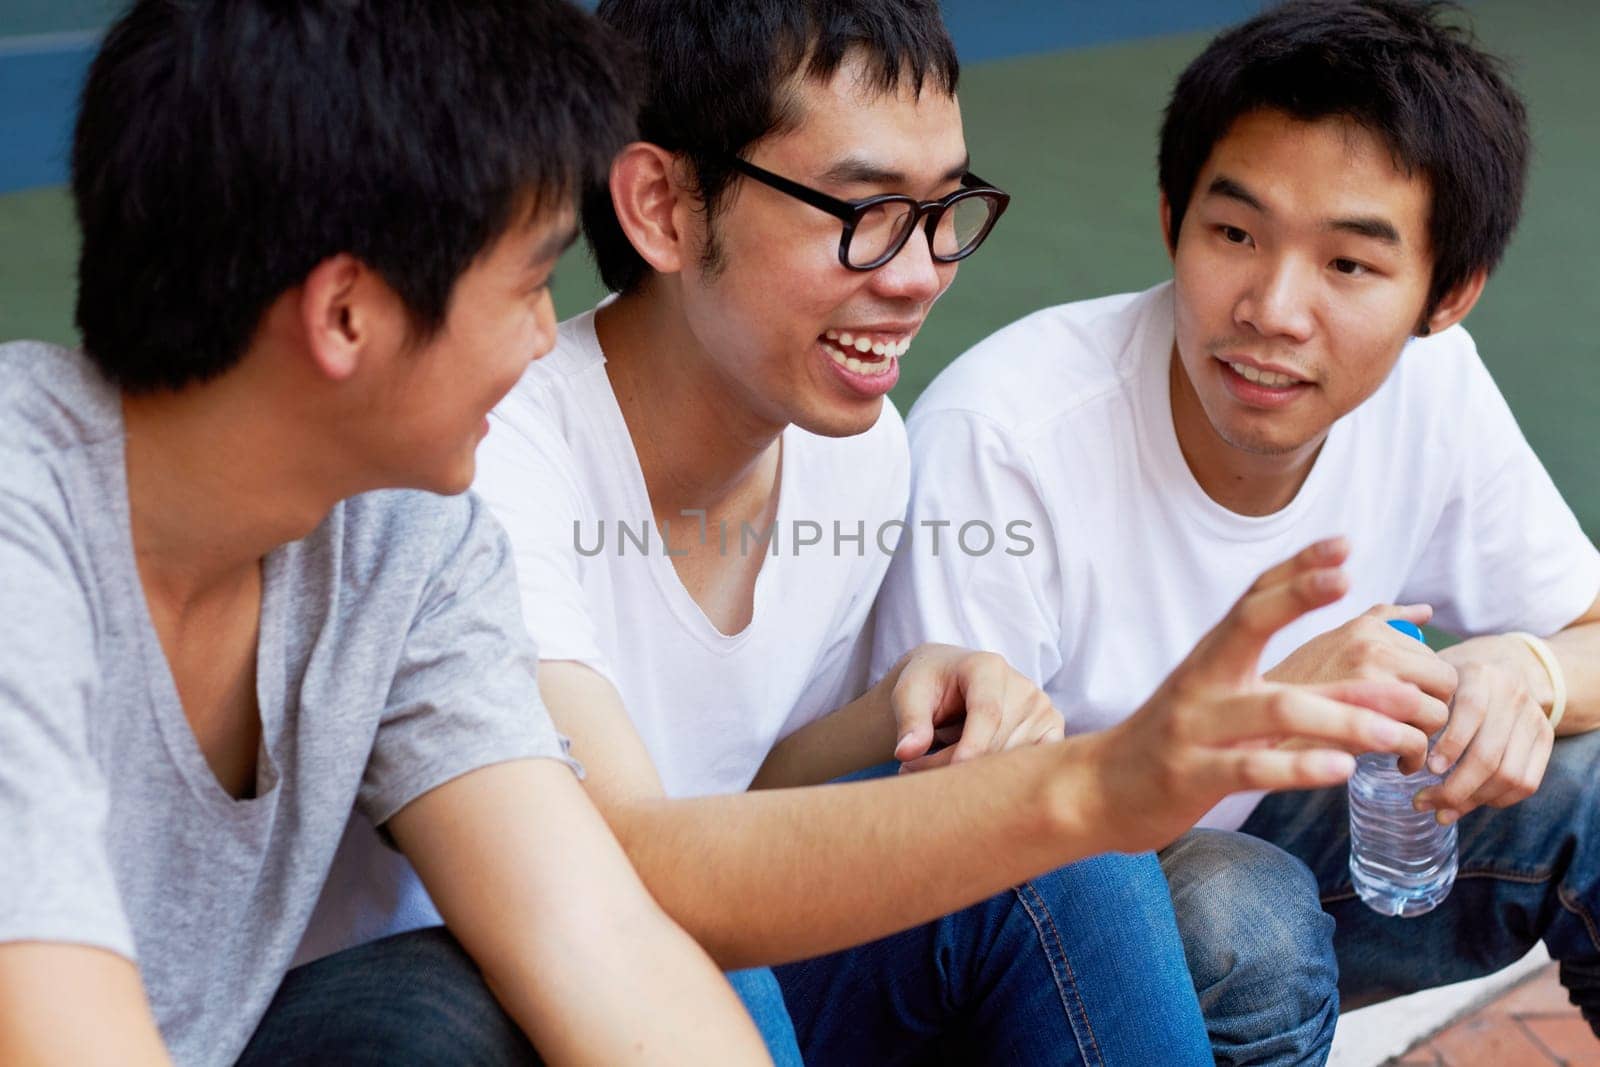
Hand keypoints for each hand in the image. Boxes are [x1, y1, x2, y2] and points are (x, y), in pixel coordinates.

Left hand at [885, 644, 1064, 772]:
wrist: (950, 678)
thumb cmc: (929, 684)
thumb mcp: (908, 694)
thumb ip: (909, 721)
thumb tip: (907, 752)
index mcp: (988, 666)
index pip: (987, 713)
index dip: (971, 748)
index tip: (950, 775)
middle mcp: (1023, 685)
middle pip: (994, 742)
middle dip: (953, 765)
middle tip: (911, 770)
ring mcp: (1042, 708)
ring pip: (1010, 760)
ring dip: (973, 774)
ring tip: (936, 763)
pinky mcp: (1052, 730)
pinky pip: (1032, 767)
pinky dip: (1004, 776)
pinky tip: (977, 770)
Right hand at [1075, 537, 1435, 853]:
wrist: (1101, 790)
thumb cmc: (1175, 741)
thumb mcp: (1217, 700)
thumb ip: (1277, 681)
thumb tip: (1358, 666)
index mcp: (1210, 658)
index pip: (1253, 600)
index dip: (1296, 569)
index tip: (1342, 545)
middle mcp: (1200, 681)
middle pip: (1249, 626)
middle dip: (1298, 598)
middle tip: (1348, 582)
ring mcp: (1194, 727)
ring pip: (1273, 707)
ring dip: (1342, 715)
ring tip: (1398, 729)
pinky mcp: (1192, 776)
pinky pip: (1251, 767)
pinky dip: (1299, 766)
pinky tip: (1340, 768)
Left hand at [1412, 636, 1554, 823]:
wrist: (1507, 662)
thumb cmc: (1452, 675)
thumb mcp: (1431, 674)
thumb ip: (1413, 699)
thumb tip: (1385, 738)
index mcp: (1480, 674)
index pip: (1471, 712)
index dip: (1450, 745)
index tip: (1426, 768)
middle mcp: (1513, 695)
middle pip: (1489, 755)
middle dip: (1454, 787)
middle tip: (1422, 802)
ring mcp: (1534, 718)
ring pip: (1509, 775)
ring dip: (1472, 800)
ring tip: (1440, 810)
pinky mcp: (1546, 738)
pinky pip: (1527, 782)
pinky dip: (1497, 800)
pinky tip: (1468, 804)